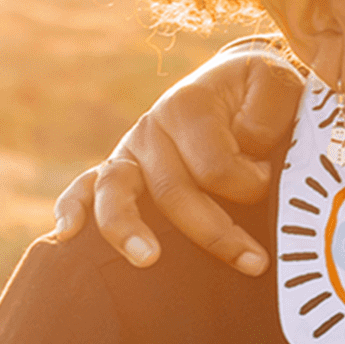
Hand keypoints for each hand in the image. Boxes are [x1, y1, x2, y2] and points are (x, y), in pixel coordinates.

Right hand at [52, 46, 305, 273]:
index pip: (214, 167)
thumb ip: (267, 113)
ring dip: (129, 230)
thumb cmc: (259, 91)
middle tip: (255, 263)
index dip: (250, 184)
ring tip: (148, 260)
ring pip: (117, 193)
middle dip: (216, 234)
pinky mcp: (120, 168)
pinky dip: (72, 210)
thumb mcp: (278, 85)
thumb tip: (245, 152)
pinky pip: (84, 188)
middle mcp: (152, 127)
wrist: (234, 79)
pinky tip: (67, 236)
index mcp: (188, 107)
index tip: (270, 181)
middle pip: (173, 191)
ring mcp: (130, 149)